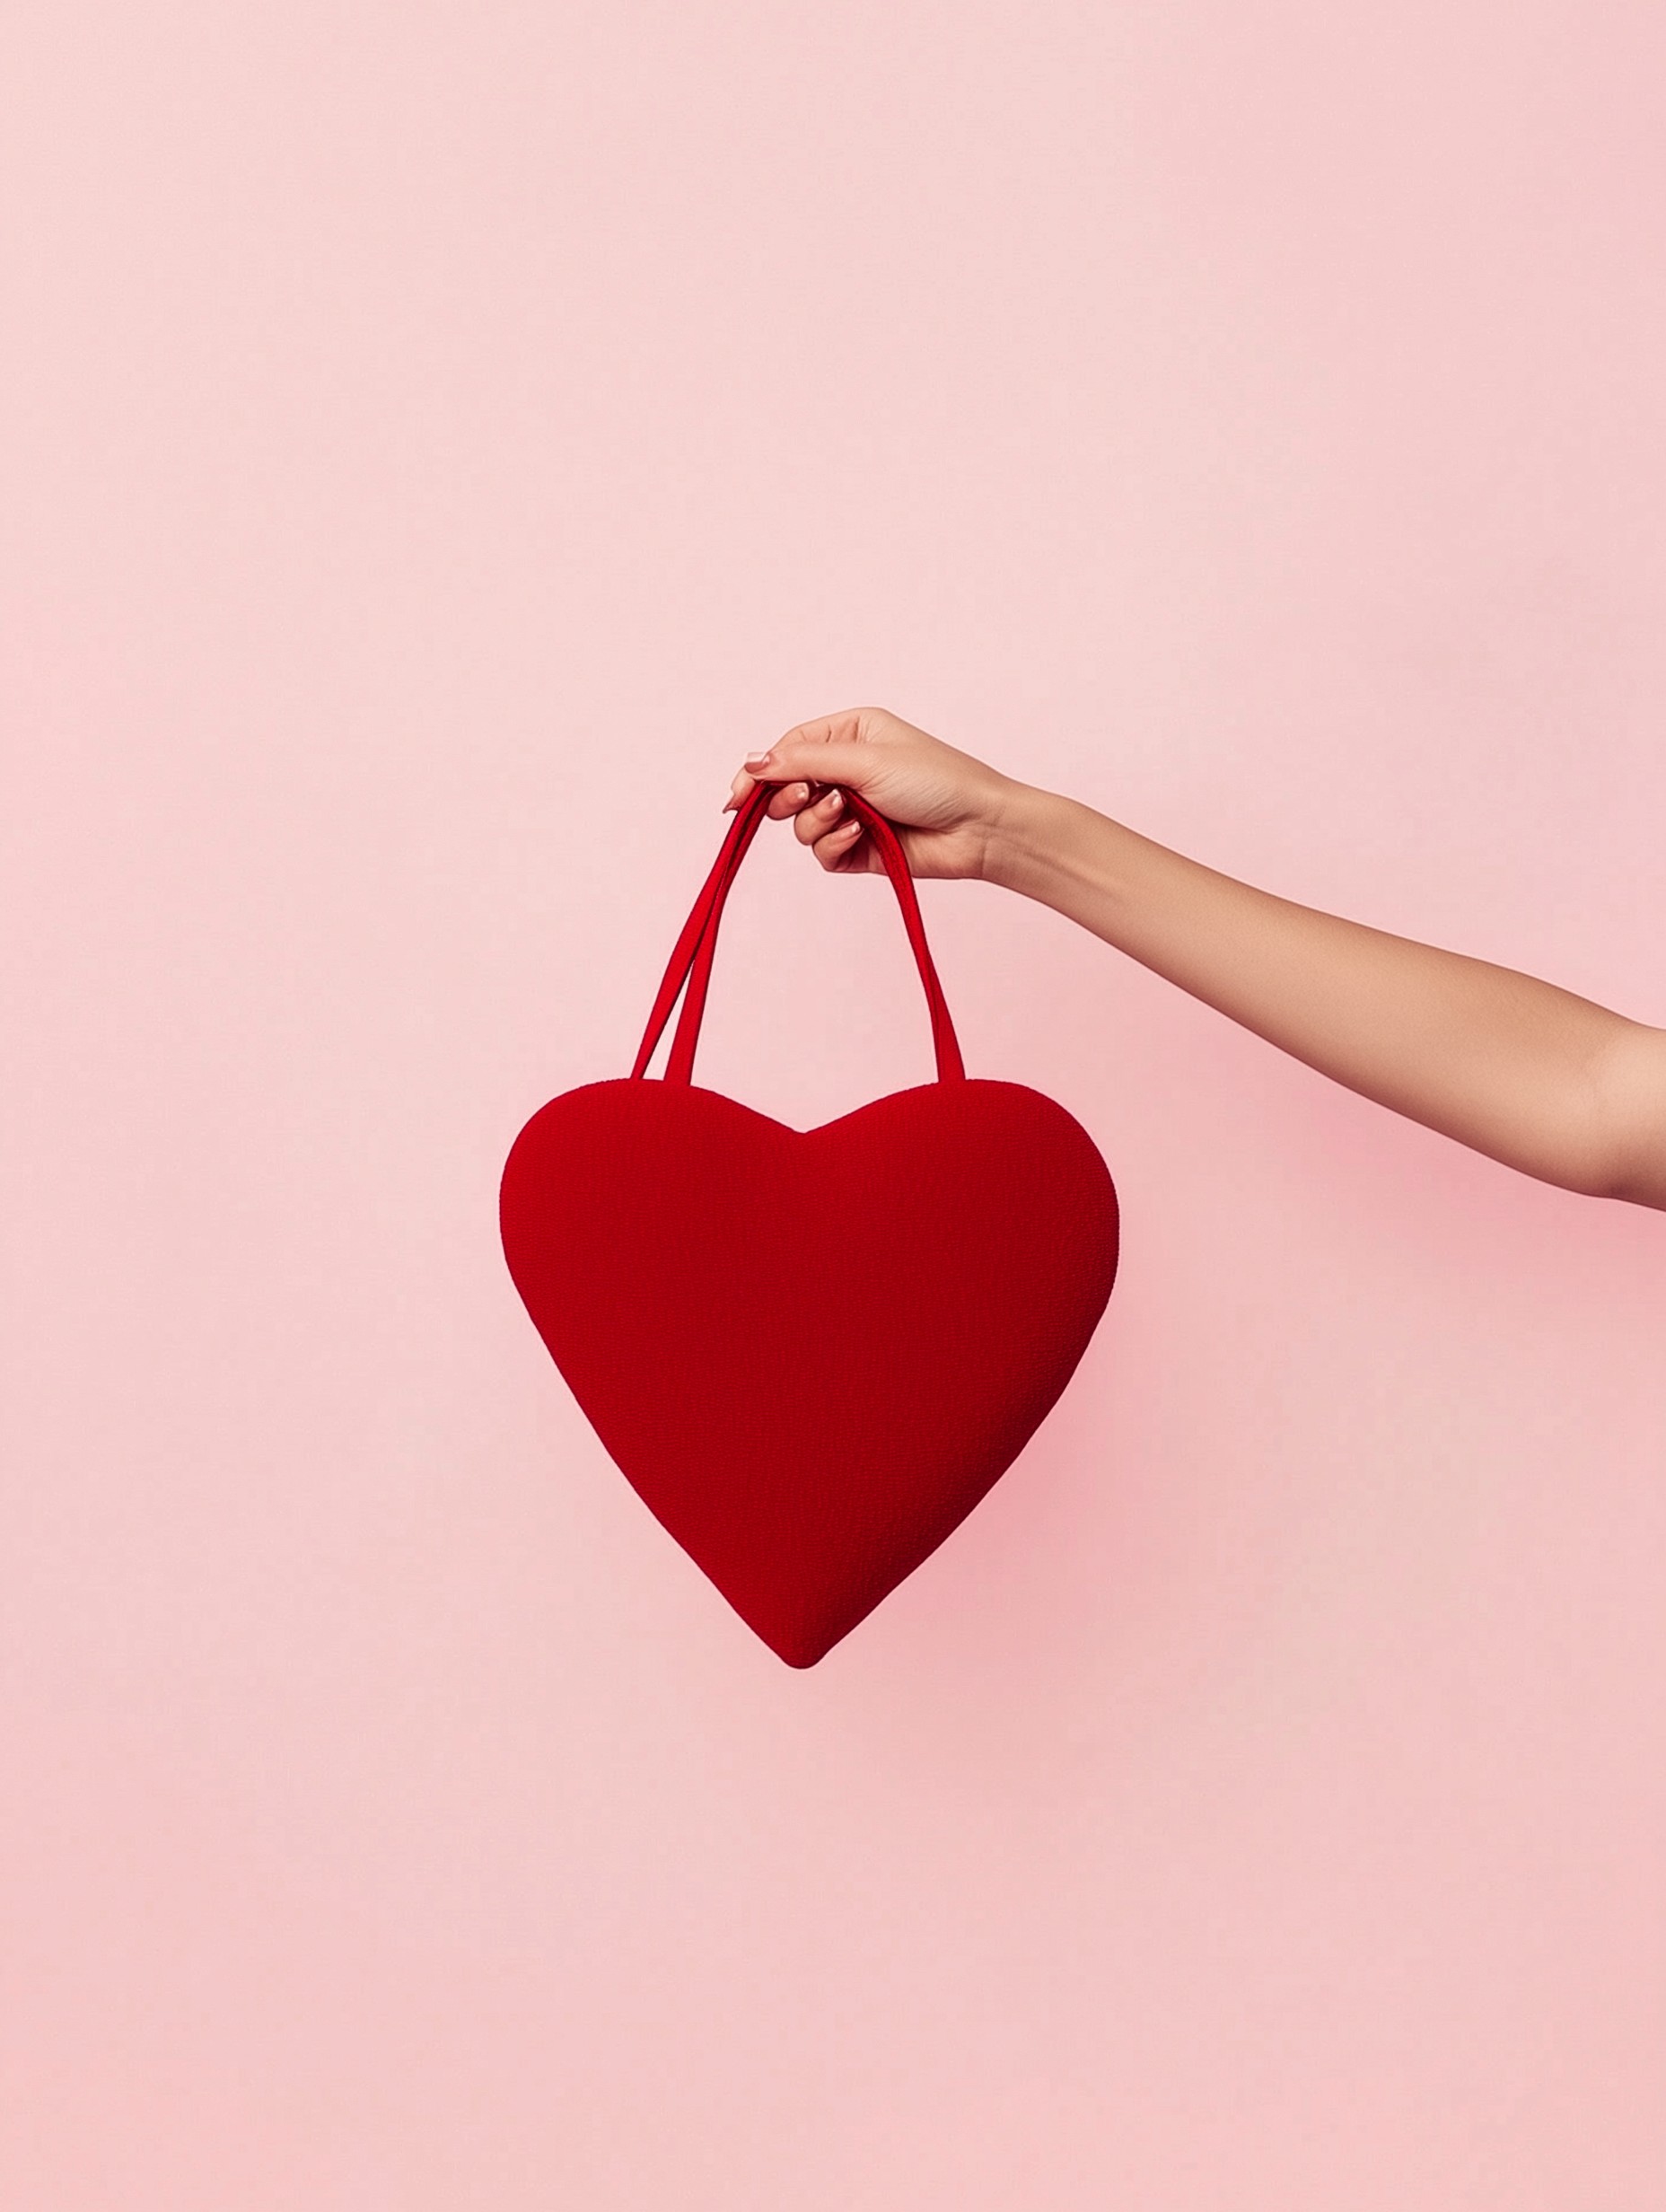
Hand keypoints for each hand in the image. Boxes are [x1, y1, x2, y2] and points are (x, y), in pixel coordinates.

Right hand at [722, 707, 1024, 882]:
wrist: (979, 829)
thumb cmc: (936, 780)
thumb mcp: (864, 758)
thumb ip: (803, 761)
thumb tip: (752, 762)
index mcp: (849, 734)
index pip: (787, 749)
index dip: (759, 772)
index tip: (737, 796)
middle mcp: (847, 770)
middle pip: (786, 788)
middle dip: (789, 798)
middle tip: (809, 798)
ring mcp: (852, 811)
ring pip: (801, 825)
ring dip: (817, 822)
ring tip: (850, 815)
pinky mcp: (859, 849)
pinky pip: (822, 852)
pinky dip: (834, 845)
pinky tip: (860, 836)